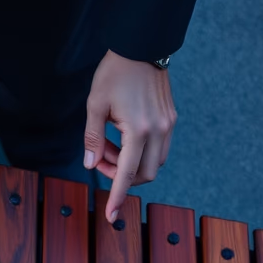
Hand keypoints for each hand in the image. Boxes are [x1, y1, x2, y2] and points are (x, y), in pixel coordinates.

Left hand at [82, 50, 176, 221]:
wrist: (142, 45)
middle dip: (121, 176)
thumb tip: (91, 166)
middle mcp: (159, 131)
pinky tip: (122, 136)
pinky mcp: (171, 118)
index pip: (127, 173)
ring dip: (131, 163)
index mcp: (139, 129)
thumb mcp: (95, 105)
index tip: (111, 216)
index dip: (118, 196)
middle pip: (144, 174)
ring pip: (154, 163)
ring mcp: (169, 125)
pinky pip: (159, 148)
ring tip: (109, 143)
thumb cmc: (114, 73)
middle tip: (99, 157)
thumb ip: (93, 139)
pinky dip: (140, 151)